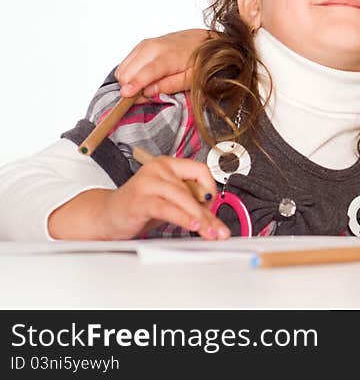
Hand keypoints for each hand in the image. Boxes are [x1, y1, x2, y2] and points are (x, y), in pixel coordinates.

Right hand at [100, 154, 228, 239]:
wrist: (106, 216)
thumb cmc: (139, 206)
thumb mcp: (169, 199)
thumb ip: (190, 202)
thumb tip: (215, 216)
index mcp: (168, 164)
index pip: (200, 170)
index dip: (211, 188)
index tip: (214, 206)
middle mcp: (158, 168)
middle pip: (193, 189)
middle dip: (208, 212)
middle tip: (218, 229)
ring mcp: (148, 183)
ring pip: (183, 198)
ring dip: (200, 218)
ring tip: (209, 231)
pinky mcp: (139, 200)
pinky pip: (167, 208)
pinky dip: (183, 217)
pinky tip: (193, 225)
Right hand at [116, 29, 210, 99]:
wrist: (203, 39)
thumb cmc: (200, 59)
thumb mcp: (192, 78)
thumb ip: (170, 85)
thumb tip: (148, 92)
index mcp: (167, 56)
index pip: (145, 71)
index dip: (135, 84)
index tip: (126, 95)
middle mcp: (152, 48)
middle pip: (128, 71)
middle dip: (132, 87)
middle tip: (145, 96)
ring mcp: (145, 45)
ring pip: (123, 68)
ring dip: (129, 81)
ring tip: (146, 87)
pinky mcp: (141, 45)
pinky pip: (126, 63)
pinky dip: (130, 74)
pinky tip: (143, 78)